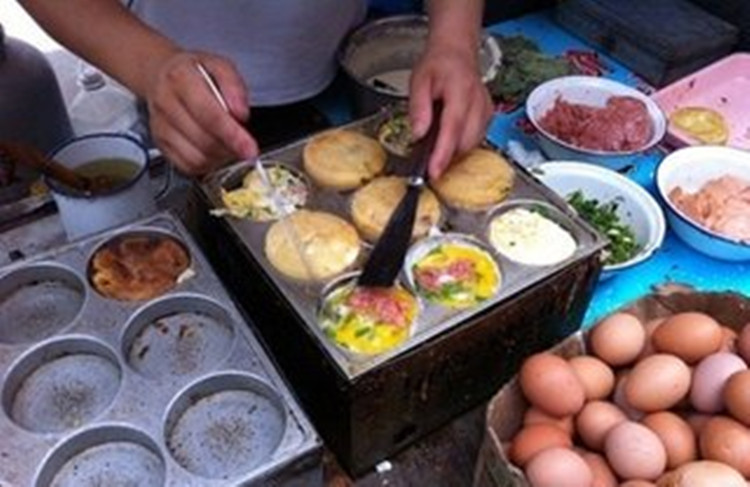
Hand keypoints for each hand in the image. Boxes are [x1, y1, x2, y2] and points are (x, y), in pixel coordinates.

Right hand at [144, 50, 257, 174]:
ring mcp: (160, 126)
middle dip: (230, 148)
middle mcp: (166, 104)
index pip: (210, 115)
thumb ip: (234, 86)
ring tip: (229, 145)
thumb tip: (240, 113)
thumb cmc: (194, 73)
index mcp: (181, 80)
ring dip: (220, 158)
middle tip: (244, 145)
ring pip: (196, 158)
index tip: (250, 149)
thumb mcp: (220, 65)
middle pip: (204, 141)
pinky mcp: (161, 144)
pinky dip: (207, 164)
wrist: (161, 75)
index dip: (233, 136)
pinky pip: (187, 165)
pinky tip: (214, 151)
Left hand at [409, 42, 492, 179]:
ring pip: (472, 143)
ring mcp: (486, 109)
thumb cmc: (438, 64)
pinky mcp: (488, 115)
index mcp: (460, 91)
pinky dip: (462, 143)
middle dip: (447, 156)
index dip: (443, 154)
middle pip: (465, 141)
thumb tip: (418, 134)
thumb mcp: (419, 81)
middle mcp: (477, 101)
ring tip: (437, 143)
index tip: (434, 172)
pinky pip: (477, 138)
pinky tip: (450, 135)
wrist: (456, 52)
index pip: (452, 128)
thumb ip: (418, 108)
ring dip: (454, 150)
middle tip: (427, 160)